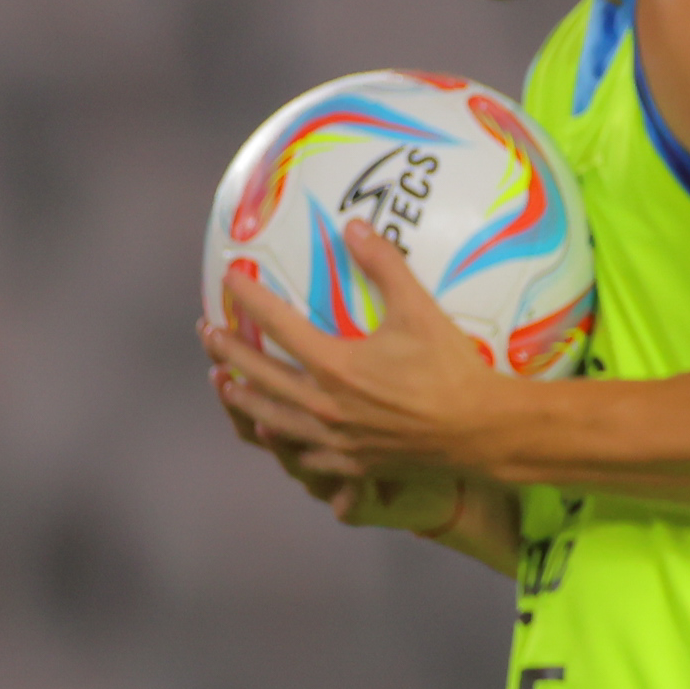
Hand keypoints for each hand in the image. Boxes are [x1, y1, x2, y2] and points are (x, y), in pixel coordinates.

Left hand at [208, 219, 524, 486]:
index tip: (230, 278)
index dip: (248, 297)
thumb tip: (354, 226)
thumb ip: (384, 265)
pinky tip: (272, 431)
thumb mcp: (420, 310)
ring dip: (242, 397)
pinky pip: (303, 454)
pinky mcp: (352, 462)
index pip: (276, 324)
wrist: (481, 430)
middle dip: (227, 350)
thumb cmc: (453, 369)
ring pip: (270, 417)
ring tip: (223, 382)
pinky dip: (282, 440)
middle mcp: (324, 404)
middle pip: (259, 374)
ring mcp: (335, 438)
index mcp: (335, 364)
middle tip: (208, 332)